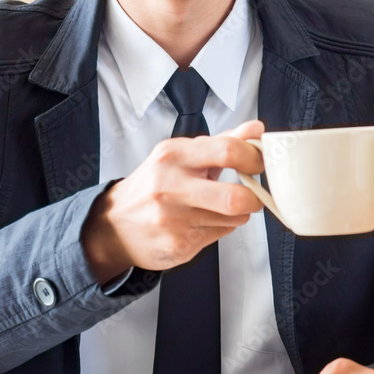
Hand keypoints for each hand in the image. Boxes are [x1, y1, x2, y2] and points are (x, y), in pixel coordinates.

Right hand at [82, 120, 265, 282]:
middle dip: (254, 198)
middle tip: (255, 194)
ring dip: (237, 213)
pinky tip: (202, 220)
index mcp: (173, 156)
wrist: (114, 226)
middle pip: (234, 197)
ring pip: (232, 218)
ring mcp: (173, 220)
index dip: (253, 158)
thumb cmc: (153, 185)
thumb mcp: (181, 155)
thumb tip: (256, 128)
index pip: (227, 151)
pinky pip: (219, 234)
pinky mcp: (178, 245)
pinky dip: (220, 227)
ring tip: (219, 206)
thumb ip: (222, 141)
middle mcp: (170, 187)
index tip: (259, 163)